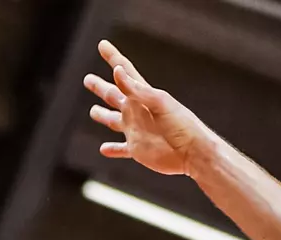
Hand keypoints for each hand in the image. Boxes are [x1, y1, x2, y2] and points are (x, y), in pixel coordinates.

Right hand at [84, 40, 211, 175]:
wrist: (193, 153)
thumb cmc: (181, 125)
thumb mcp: (159, 103)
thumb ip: (137, 89)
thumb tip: (117, 71)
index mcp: (143, 95)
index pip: (124, 71)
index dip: (113, 57)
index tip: (102, 44)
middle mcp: (137, 111)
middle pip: (113, 95)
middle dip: (100, 87)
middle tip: (88, 79)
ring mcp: (136, 130)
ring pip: (114, 121)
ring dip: (103, 116)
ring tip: (93, 111)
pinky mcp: (138, 149)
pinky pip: (122, 148)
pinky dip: (113, 149)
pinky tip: (103, 149)